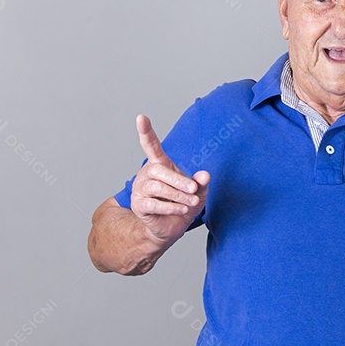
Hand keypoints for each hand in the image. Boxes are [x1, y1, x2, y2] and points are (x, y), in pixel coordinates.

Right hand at [130, 114, 209, 244]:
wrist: (171, 228)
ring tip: (190, 202)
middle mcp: (147, 174)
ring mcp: (140, 189)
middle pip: (159, 171)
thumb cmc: (183, 204)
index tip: (141, 117)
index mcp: (160, 164)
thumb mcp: (198, 192)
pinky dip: (170, 207)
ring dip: (177, 195)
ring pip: (157, 187)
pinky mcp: (139, 204)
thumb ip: (201, 183)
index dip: (146, 132)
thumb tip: (205, 175)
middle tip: (194, 190)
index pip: (151, 145)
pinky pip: (153, 203)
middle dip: (179, 181)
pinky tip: (181, 209)